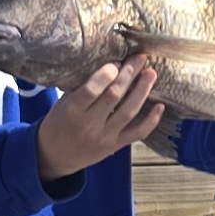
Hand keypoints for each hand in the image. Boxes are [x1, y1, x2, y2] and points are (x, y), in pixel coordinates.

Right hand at [37, 57, 166, 177]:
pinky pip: (137, 133)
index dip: (106, 74)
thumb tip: (107, 65)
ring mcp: (105, 136)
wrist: (55, 157)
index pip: (91, 90)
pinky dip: (151, 120)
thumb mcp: (62, 104)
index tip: (116, 61)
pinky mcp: (115, 146)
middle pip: (114, 96)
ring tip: (151, 73)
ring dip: (142, 91)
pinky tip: (160, 106)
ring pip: (129, 112)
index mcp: (73, 111)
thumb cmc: (58, 124)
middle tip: (140, 58)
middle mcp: (90, 125)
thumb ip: (82, 88)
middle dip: (129, 74)